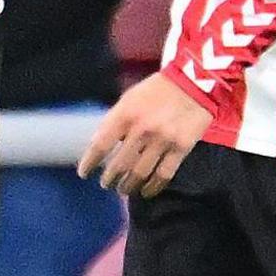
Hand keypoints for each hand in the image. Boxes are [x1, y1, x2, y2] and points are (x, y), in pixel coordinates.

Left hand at [78, 72, 215, 196]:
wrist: (192, 83)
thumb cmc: (155, 91)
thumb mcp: (128, 100)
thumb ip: (115, 122)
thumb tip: (101, 146)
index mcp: (124, 115)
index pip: (100, 145)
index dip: (89, 163)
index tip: (84, 173)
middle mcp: (141, 130)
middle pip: (119, 164)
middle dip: (109, 179)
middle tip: (106, 184)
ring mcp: (162, 140)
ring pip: (140, 173)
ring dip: (129, 185)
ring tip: (123, 189)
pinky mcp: (181, 148)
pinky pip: (164, 175)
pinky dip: (153, 187)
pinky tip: (146, 192)